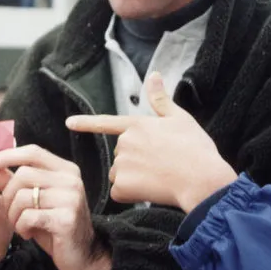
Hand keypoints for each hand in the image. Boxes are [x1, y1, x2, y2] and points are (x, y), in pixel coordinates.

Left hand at [0, 145, 109, 269]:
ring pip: (23, 196)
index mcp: (66, 169)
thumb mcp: (33, 199)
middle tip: (11, 213)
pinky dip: (21, 227)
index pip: (32, 152)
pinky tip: (28, 234)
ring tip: (21, 225)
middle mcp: (71, 180)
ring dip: (13, 215)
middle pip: (23, 174)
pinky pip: (28, 216)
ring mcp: (71, 198)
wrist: (82, 255)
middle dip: (8, 196)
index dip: (7, 155)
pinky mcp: (66, 219)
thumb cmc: (54, 224)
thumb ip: (11, 180)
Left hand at [67, 72, 236, 212]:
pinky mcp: (122, 186)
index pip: (107, 123)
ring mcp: (122, 165)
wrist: (201, 179)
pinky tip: (151, 191)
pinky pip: (120, 193)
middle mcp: (125, 142)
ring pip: (120, 174)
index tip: (69, 123)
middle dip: (135, 161)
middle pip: (121, 155)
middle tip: (161, 164)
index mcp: (137, 125)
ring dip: (133, 179)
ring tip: (159, 178)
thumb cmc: (195, 149)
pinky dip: (132, 195)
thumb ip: (161, 100)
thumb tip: (153, 74)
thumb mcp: (181, 119)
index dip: (87, 123)